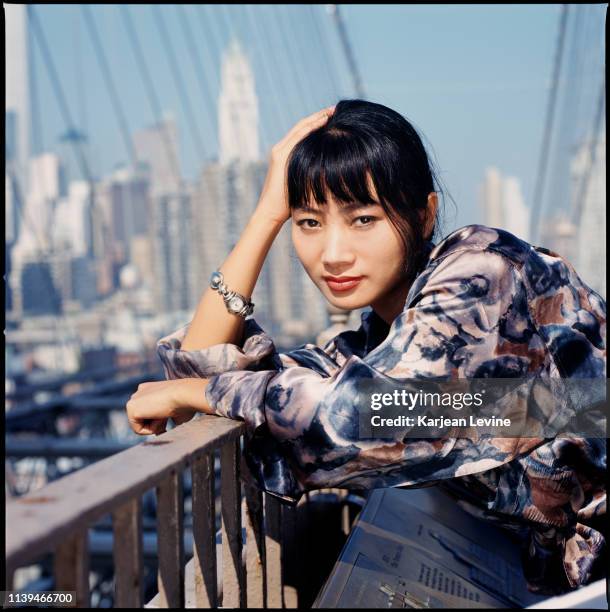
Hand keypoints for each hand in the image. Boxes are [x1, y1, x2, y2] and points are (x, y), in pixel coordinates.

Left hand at [126, 379, 209, 435]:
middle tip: (167, 416)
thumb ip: (165, 420)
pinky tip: (159, 415)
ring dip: (155, 425)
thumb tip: (159, 433)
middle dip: (155, 423)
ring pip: (141, 425)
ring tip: (164, 414)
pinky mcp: (131, 408)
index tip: (170, 418)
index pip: (149, 412)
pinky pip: (138, 430)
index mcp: (149, 389)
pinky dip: (151, 429)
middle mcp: (139, 392)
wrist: (185, 394)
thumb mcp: (174, 412)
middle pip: (144, 419)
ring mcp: (134, 399)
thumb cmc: (186, 403)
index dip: (159, 421)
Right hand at [256, 105, 334, 224]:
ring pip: (300, 128)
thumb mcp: (302, 184)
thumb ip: (311, 174)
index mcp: (286, 155)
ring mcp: (280, 151)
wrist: (271, 212)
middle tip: (335, 109)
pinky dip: (310, 127)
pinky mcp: (280, 156)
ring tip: (332, 111)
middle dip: (319, 116)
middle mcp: (281, 149)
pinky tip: (323, 121)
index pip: (303, 133)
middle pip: (302, 127)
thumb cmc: (288, 204)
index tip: (333, 117)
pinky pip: (297, 137)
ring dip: (317, 118)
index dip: (318, 123)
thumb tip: (330, 173)